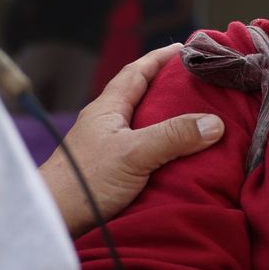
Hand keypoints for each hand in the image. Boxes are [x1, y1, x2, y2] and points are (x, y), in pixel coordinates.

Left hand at [41, 44, 225, 235]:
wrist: (53, 220)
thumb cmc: (84, 181)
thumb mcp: (133, 153)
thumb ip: (173, 135)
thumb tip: (215, 122)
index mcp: (108, 108)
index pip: (137, 72)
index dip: (161, 58)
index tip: (187, 49)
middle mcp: (107, 124)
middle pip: (143, 96)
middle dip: (171, 88)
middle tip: (203, 86)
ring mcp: (108, 148)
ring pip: (144, 125)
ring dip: (170, 121)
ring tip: (201, 120)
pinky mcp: (112, 173)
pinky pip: (145, 151)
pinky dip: (165, 148)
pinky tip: (182, 157)